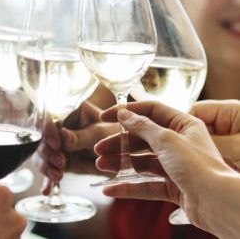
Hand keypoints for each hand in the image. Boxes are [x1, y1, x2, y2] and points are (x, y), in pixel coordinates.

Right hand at [32, 102, 118, 193]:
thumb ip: (81, 136)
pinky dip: (49, 180)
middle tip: (60, 163)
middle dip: (46, 152)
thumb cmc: (118, 135)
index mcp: (69, 109)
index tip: (56, 144)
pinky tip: (47, 190)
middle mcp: (59, 125)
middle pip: (41, 137)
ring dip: (46, 166)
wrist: (127, 154)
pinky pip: (51, 169)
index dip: (49, 130)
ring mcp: (59, 143)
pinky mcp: (62, 159)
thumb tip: (61, 137)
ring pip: (42, 154)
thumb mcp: (101, 134)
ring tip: (57, 176)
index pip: (50, 116)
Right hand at [95, 101, 237, 228]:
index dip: (126, 111)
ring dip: (120, 163)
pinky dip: (128, 187)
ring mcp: (175, 166)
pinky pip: (146, 184)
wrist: (216, 202)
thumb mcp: (166, 139)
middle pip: (142, 138)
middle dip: (119, 143)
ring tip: (101, 166)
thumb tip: (125, 114)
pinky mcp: (173, 186)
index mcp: (183, 125)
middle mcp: (179, 143)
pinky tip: (110, 189)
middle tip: (99, 148)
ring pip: (141, 162)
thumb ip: (142, 126)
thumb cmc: (198, 166)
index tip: (105, 116)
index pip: (150, 111)